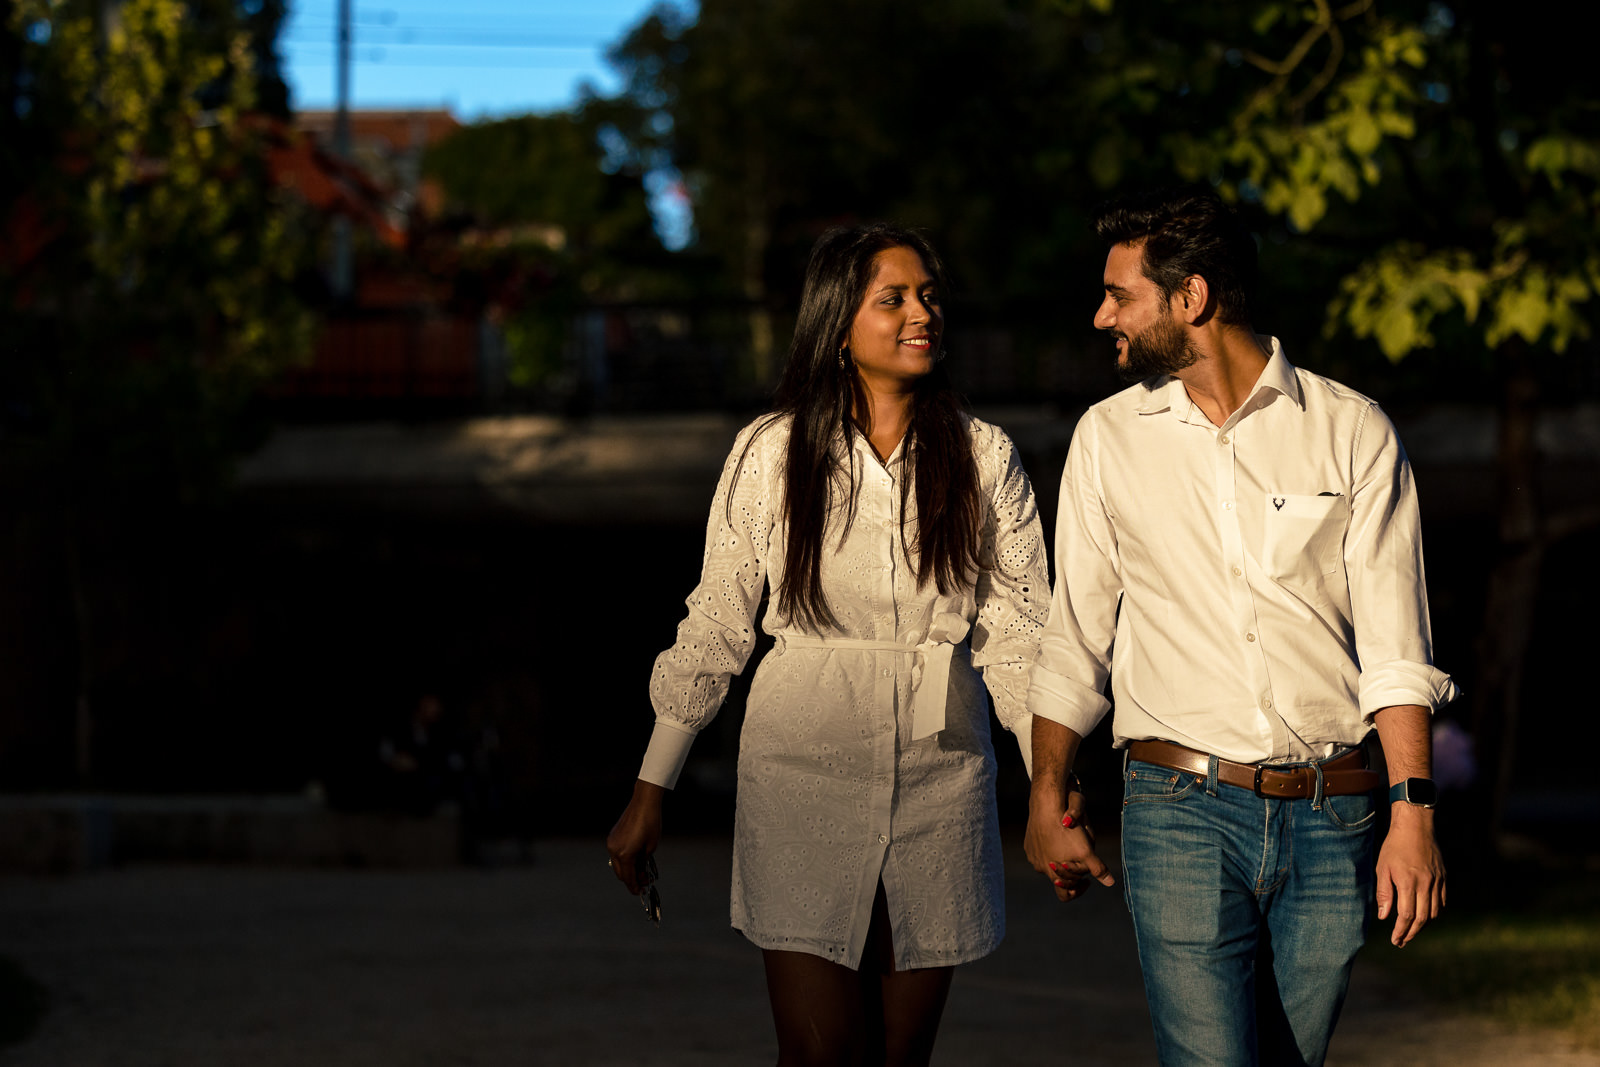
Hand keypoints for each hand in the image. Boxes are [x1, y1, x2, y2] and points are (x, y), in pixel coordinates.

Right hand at [605, 779, 664, 894]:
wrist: (644, 802)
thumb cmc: (651, 823)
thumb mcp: (651, 847)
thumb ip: (643, 862)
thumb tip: (640, 871)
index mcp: (625, 854)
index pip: (628, 877)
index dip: (634, 887)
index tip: (640, 892)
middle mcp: (614, 850)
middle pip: (621, 873)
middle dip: (631, 880)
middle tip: (644, 882)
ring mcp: (611, 842)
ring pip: (618, 864)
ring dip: (628, 869)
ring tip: (642, 870)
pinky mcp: (612, 836)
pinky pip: (617, 853)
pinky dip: (625, 859)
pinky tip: (636, 859)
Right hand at [1024, 784, 1113, 902]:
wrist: (1046, 807)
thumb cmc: (1068, 831)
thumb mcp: (1086, 851)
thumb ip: (1098, 869)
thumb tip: (1110, 883)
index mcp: (1054, 875)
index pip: (1066, 894)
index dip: (1078, 890)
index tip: (1087, 880)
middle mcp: (1041, 868)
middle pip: (1058, 879)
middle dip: (1071, 873)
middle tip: (1082, 862)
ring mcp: (1033, 856)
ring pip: (1048, 865)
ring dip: (1060, 860)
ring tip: (1071, 846)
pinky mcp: (1029, 844)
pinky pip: (1040, 851)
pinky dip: (1050, 848)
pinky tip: (1058, 836)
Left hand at [1375, 803, 1444, 945]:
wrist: (1416, 827)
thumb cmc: (1394, 846)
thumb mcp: (1383, 868)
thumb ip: (1384, 893)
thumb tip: (1383, 917)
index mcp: (1408, 882)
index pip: (1406, 915)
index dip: (1401, 930)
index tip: (1395, 940)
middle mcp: (1426, 884)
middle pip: (1422, 918)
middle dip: (1412, 933)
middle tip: (1402, 941)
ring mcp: (1437, 881)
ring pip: (1434, 912)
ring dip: (1423, 925)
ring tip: (1411, 930)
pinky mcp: (1444, 878)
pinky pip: (1442, 901)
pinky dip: (1434, 912)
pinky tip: (1424, 915)